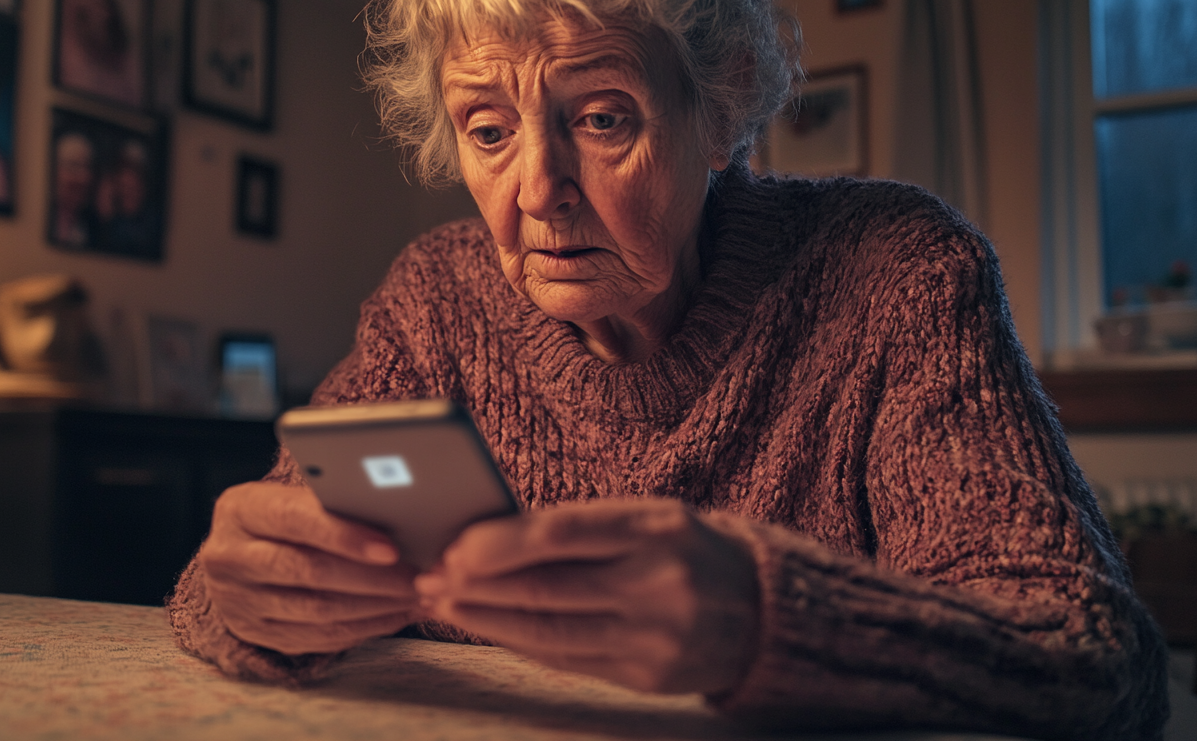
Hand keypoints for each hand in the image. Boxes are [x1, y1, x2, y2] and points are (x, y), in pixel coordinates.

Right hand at [198, 481, 420, 654]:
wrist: (236, 549)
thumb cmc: (281, 514)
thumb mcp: (292, 495)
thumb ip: (333, 502)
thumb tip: (401, 511)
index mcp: (241, 509)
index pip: (295, 520)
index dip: (344, 535)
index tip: (391, 548)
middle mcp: (230, 556)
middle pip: (308, 571)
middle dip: (373, 578)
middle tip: (419, 577)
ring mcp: (237, 600)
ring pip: (316, 610)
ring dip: (375, 607)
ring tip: (415, 597)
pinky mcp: (253, 632)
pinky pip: (316, 638)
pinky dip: (362, 628)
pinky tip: (393, 615)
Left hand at [415, 498, 758, 693]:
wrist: (765, 609)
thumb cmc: (686, 550)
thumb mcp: (649, 519)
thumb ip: (582, 529)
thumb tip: (487, 542)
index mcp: (657, 528)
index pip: (563, 531)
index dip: (500, 542)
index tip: (452, 547)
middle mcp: (659, 584)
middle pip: (547, 589)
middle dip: (479, 586)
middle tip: (431, 579)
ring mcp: (656, 637)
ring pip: (550, 633)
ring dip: (487, 620)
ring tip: (446, 606)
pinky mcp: (650, 678)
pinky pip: (569, 662)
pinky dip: (521, 645)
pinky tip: (490, 629)